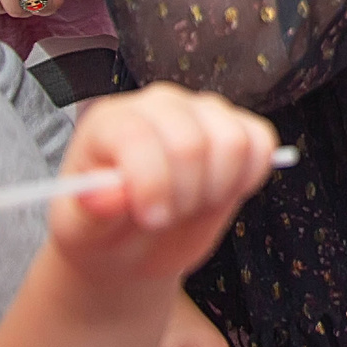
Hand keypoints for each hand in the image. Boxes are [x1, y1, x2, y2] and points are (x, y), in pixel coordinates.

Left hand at [48, 83, 279, 285]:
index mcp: (109, 122)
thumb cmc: (105, 232)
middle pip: (191, 142)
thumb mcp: (84, 233)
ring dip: (218, 188)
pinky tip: (222, 193)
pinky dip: (250, 176)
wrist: (134, 242)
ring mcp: (203, 110)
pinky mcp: (238, 125)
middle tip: (169, 219)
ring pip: (233, 141)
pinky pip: (262, 142)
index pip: (137, 135)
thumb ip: (93, 211)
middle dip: (186, 195)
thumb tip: (103, 195)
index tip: (151, 219)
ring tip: (193, 207)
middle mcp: (158, 105)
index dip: (150, 182)